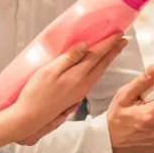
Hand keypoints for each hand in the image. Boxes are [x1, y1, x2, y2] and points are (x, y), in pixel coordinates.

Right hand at [8, 35, 126, 142]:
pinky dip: (98, 69)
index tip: (119, 34)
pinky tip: (96, 68)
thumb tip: (85, 46)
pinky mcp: (74, 98)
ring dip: (107, 60)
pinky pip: (92, 79)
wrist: (29, 118)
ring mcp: (79, 93)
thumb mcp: (49, 71)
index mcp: (77, 76)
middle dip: (113, 51)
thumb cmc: (35, 94)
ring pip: (98, 73)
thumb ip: (68, 58)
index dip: (108, 43)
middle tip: (123, 40)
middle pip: (102, 64)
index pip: (97, 55)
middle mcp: (82, 85)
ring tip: (113, 51)